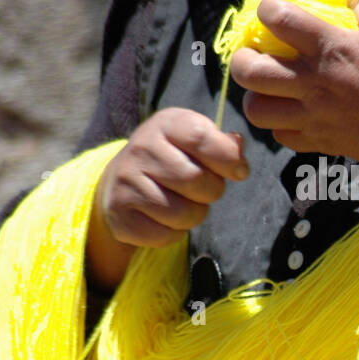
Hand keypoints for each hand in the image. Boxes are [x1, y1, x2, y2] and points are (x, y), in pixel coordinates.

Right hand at [85, 107, 248, 288]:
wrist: (120, 182)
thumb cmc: (172, 159)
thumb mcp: (195, 141)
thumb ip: (222, 144)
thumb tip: (237, 147)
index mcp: (165, 124)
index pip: (200, 137)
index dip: (228, 158)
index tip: (239, 171)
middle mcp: (141, 148)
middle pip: (196, 179)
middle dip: (212, 191)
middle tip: (202, 190)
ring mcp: (126, 180)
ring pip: (183, 213)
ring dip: (194, 215)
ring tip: (183, 203)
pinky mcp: (119, 213)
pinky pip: (164, 235)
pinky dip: (173, 233)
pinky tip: (164, 218)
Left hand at [228, 0, 358, 169]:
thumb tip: (346, 2)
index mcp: (332, 48)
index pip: (279, 19)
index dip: (267, 8)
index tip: (270, 10)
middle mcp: (314, 81)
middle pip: (249, 70)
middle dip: (242, 59)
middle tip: (252, 55)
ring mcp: (312, 115)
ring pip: (256, 109)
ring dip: (255, 96)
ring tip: (268, 89)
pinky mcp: (317, 141)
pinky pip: (279, 135)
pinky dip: (279, 124)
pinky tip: (292, 114)